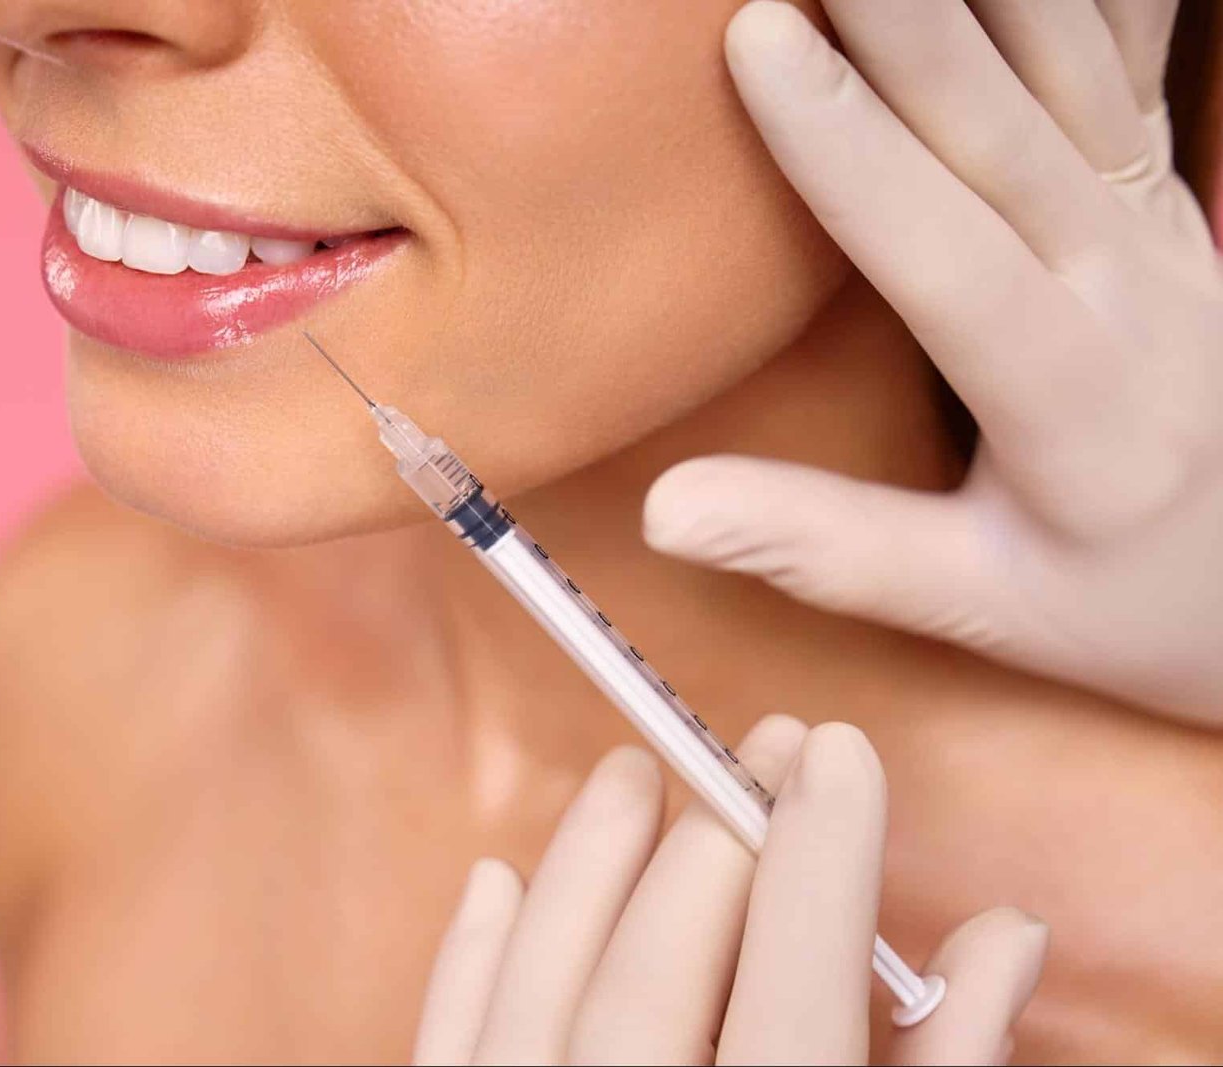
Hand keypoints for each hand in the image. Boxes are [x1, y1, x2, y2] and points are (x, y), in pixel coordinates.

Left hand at [412, 721, 1046, 1064]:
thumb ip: (951, 1064)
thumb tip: (1002, 936)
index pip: (794, 990)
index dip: (817, 860)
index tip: (835, 751)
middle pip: (659, 975)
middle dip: (715, 844)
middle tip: (761, 748)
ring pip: (541, 989)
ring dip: (588, 866)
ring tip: (632, 768)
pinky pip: (446, 1045)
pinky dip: (471, 959)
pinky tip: (501, 878)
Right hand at [642, 0, 1222, 724]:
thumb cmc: (1117, 597)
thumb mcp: (972, 602)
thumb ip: (822, 548)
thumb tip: (665, 509)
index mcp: (1075, 401)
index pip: (948, 256)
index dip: (849, 148)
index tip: (761, 43)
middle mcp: (1129, 289)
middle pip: (1007, 129)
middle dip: (905, 17)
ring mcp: (1159, 230)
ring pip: (1072, 71)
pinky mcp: (1164, 199)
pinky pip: (1124, 66)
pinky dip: (1075, 0)